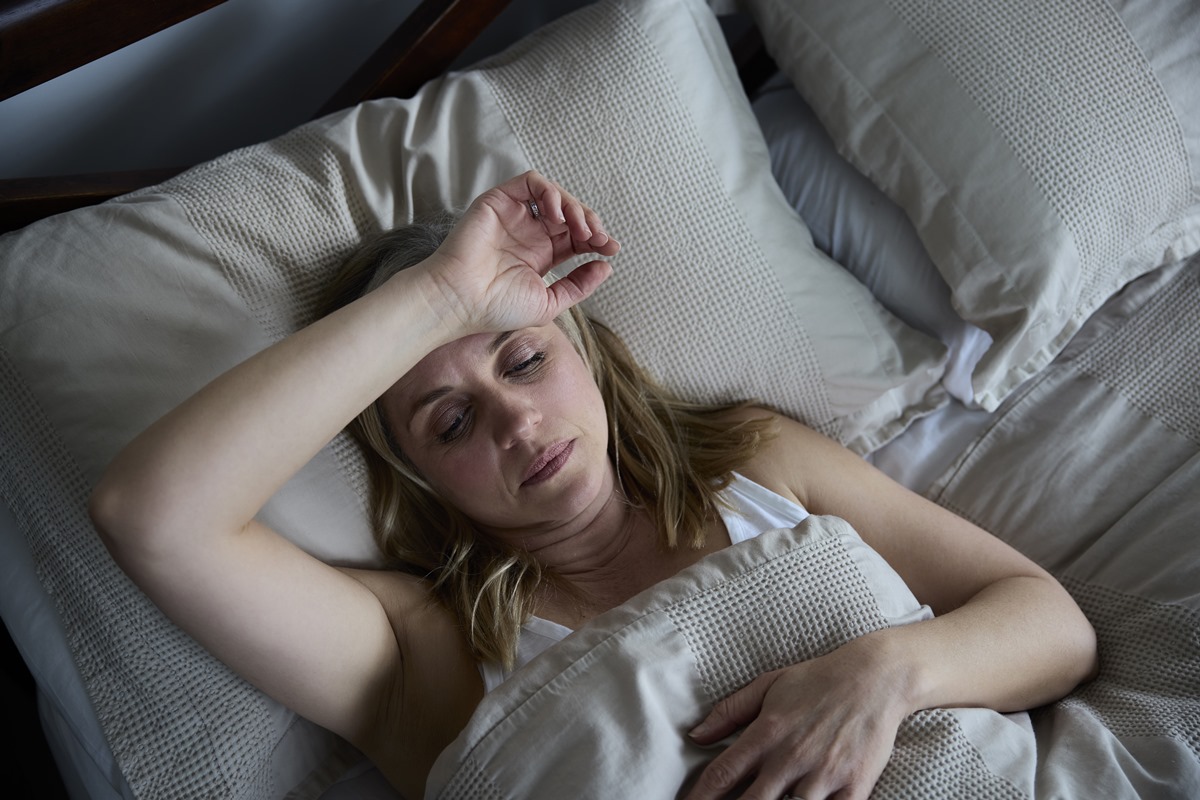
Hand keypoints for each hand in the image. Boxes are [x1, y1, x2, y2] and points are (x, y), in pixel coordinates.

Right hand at [418, 170, 619, 335]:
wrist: (462, 300)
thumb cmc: (496, 308)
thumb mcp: (549, 302)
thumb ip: (579, 285)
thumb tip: (606, 266)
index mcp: (540, 256)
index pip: (576, 237)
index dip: (597, 239)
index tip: (611, 249)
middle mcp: (529, 233)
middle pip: (570, 214)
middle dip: (591, 222)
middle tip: (599, 238)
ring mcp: (515, 216)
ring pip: (555, 195)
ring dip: (575, 207)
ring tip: (582, 228)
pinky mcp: (500, 201)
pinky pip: (532, 183)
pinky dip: (551, 192)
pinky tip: (556, 215)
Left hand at [684, 635, 909, 799]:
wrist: (875, 677)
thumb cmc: (817, 680)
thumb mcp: (768, 684)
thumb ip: (730, 711)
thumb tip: (696, 735)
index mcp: (766, 732)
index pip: (722, 774)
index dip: (700, 796)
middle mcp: (791, 756)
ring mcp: (823, 774)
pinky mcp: (854, 786)